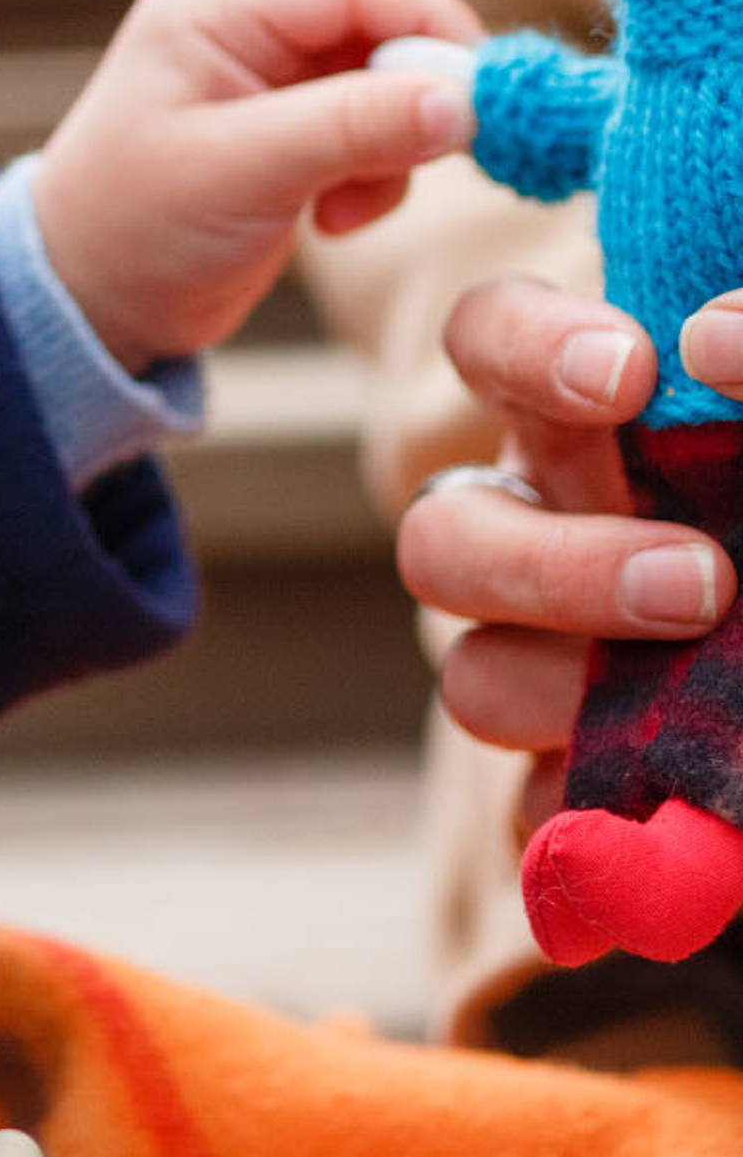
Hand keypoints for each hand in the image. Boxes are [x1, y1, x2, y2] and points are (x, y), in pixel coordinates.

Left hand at [35, 0, 481, 372]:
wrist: (87, 303)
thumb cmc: (134, 230)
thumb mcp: (243, 175)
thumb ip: (352, 128)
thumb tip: (463, 101)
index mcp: (213, 6)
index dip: (435, 30)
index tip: (487, 103)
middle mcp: (239, 21)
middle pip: (379, 16)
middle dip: (417, 88)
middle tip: (428, 159)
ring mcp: (263, 70)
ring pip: (384, 69)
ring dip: (395, 138)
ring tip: (350, 205)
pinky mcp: (284, 120)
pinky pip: (370, 117)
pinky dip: (377, 166)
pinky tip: (333, 218)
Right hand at [398, 277, 734, 817]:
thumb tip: (720, 340)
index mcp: (581, 425)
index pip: (486, 340)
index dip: (525, 349)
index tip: (632, 374)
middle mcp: (539, 531)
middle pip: (442, 540)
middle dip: (557, 567)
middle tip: (707, 580)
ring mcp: (549, 658)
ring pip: (471, 680)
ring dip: (566, 692)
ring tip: (698, 699)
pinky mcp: (582, 779)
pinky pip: (535, 817)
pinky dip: (593, 816)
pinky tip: (680, 810)